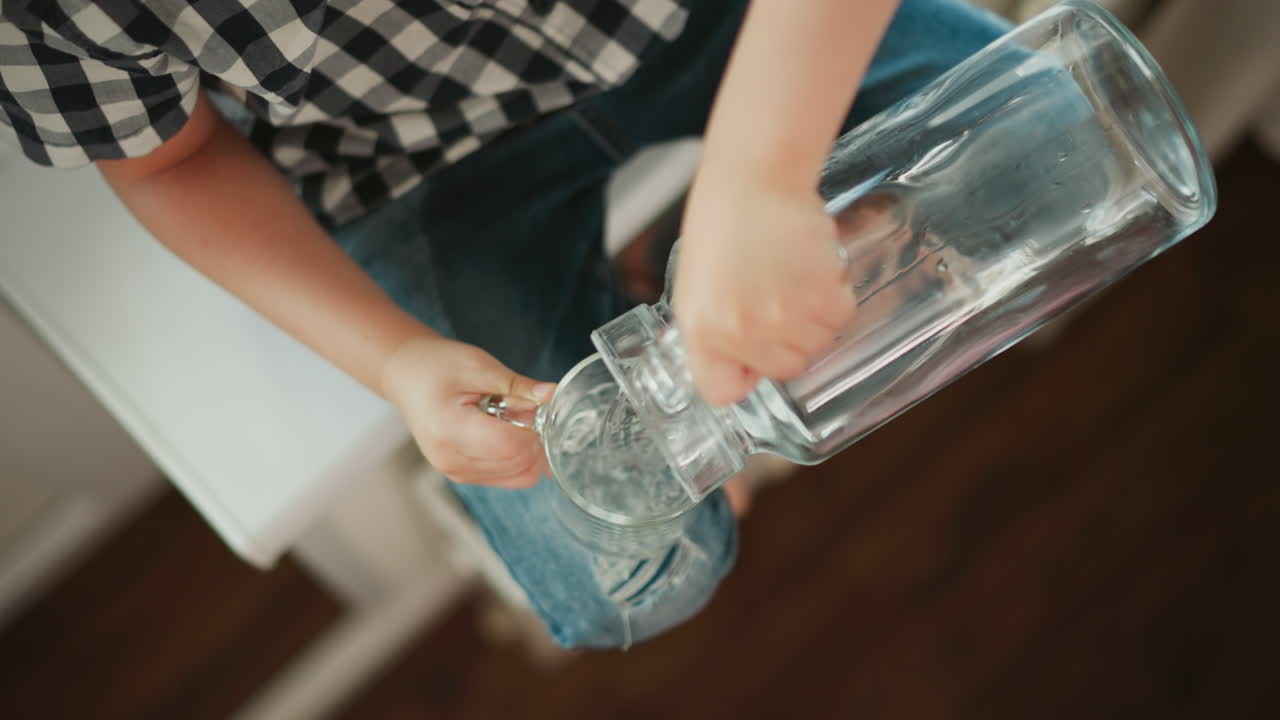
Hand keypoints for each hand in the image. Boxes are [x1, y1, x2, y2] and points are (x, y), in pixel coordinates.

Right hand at [383, 336, 555, 487]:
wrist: (406, 376)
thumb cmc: (436, 366)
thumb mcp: (479, 366)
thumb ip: (518, 386)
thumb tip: (553, 395)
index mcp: (451, 430)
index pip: (512, 446)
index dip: (536, 430)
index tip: (539, 408)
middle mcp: (451, 460)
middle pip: (518, 464)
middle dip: (536, 440)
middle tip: (529, 410)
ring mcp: (455, 472)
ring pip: (517, 476)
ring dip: (529, 451)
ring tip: (514, 420)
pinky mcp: (461, 475)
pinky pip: (506, 478)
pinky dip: (519, 459)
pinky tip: (510, 434)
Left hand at [673, 179, 854, 406]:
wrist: (753, 179)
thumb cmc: (723, 225)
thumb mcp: (697, 289)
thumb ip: (714, 338)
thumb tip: (744, 373)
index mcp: (702, 330)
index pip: (724, 392)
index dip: (741, 373)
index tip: (747, 355)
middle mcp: (742, 330)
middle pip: (784, 369)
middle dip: (784, 340)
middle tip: (773, 297)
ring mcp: (784, 314)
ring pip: (817, 343)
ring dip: (812, 316)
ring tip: (791, 276)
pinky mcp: (823, 292)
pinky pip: (840, 316)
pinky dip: (834, 294)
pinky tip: (811, 267)